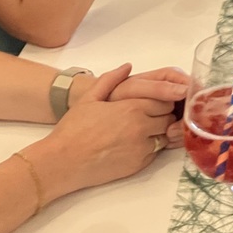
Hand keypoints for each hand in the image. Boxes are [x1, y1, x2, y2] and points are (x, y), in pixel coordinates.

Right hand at [24, 64, 175, 203]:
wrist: (63, 162)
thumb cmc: (73, 129)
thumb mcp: (89, 98)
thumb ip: (111, 79)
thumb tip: (127, 67)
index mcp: (132, 108)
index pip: (165, 100)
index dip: (161, 99)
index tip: (152, 101)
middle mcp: (141, 127)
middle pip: (169, 117)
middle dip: (163, 115)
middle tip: (148, 115)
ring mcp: (141, 148)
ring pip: (165, 136)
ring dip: (159, 132)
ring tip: (141, 130)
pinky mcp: (138, 165)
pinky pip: (156, 153)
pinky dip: (151, 147)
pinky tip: (135, 144)